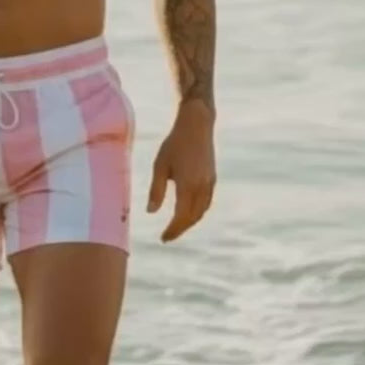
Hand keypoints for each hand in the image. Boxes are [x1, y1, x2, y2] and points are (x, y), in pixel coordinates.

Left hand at [146, 102, 216, 241]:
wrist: (197, 125)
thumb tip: (151, 212)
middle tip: (167, 237)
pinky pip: (206, 203)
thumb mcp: (160, 165)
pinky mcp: (213, 179)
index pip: (181, 216)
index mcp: (188, 185)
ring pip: (201, 212)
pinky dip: (197, 212)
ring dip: (189, 222)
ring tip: (176, 227)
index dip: (172, 230)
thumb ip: (156, 190)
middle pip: (192, 218)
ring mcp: (210, 183)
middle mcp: (202, 187)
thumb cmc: (174, 144)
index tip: (162, 238)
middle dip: (180, 229)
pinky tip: (188, 212)